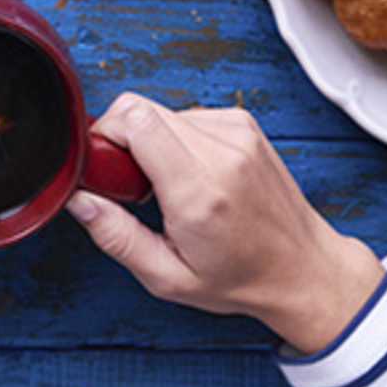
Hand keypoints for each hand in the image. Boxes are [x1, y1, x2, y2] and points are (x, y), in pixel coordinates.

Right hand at [67, 94, 384, 353]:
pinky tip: (192, 173)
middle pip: (141, 108)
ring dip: (153, 142)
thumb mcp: (169, 277)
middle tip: (134, 185)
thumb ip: (118, 238)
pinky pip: (188, 115)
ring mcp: (237, 133)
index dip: (106, 135)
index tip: (106, 168)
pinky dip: (179, 139)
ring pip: (163, 111)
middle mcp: (221, 153)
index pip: (135, 120)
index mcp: (199, 191)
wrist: (304, 268)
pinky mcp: (244, 124)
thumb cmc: (242, 277)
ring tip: (168, 185)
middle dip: (122, 140)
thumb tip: (82, 201)